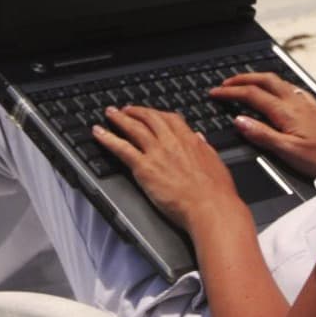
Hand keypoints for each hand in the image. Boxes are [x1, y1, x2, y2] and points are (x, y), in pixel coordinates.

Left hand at [93, 106, 241, 234]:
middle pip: (150, 119)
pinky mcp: (144, 168)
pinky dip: (108, 138)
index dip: (158, 114)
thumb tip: (200, 138)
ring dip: (120, 119)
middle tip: (126, 109)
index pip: (171, 119)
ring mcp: (157, 153)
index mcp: (190, 140)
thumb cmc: (216, 192)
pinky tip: (99, 133)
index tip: (151, 113)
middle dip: (136, 111)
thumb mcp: (215, 162)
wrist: (210, 207)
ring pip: (134, 128)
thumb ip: (204, 147)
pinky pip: (122, 148)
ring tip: (110, 114)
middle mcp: (172, 142)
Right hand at [211, 73, 315, 178]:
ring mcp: (306, 103)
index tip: (215, 93)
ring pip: (278, 81)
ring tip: (246, 83)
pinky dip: (277, 86)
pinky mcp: (314, 108)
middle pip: (265, 80)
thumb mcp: (288, 151)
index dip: (231, 92)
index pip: (252, 95)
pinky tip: (279, 91)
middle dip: (243, 78)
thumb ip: (262, 134)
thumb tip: (239, 120)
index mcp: (286, 112)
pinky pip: (292, 88)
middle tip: (226, 83)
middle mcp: (296, 102)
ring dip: (259, 79)